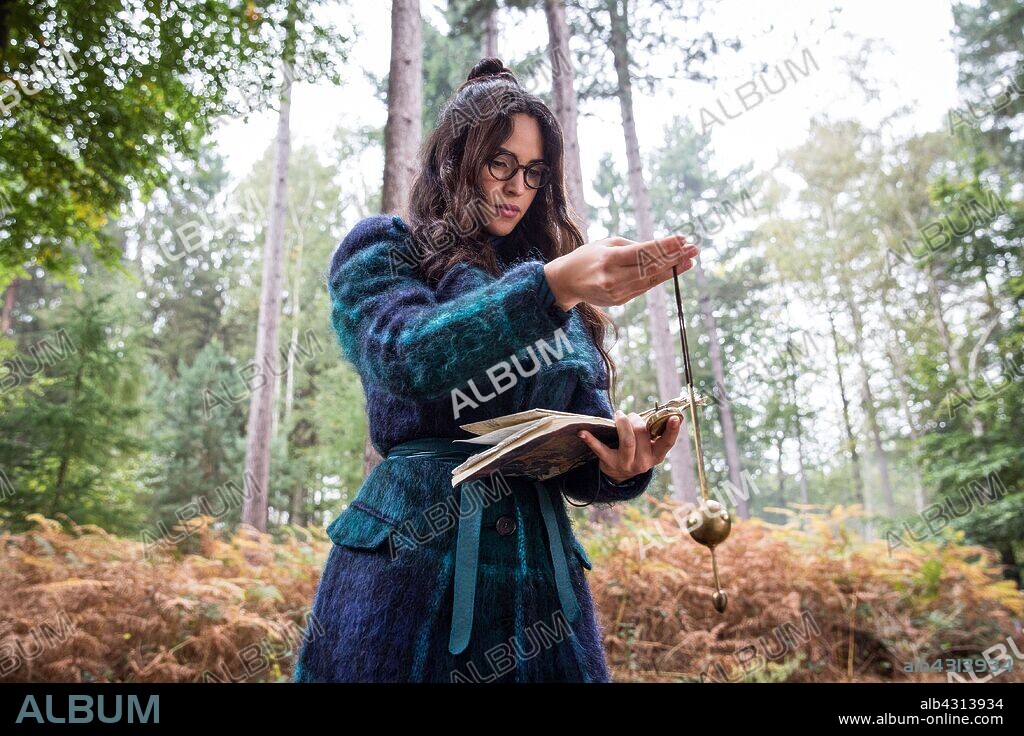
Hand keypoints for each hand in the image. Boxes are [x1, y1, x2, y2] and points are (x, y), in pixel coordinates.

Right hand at [543, 234, 698, 310]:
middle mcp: (613, 277)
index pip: (643, 252)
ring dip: (672, 270)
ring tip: (690, 260)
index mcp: (608, 258)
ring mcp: (616, 292)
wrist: (566, 281)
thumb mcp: (606, 244)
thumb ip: (633, 246)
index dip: (665, 246)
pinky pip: (644, 287)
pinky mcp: (619, 301)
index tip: (683, 239)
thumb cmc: (589, 256)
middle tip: (694, 249)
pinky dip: (660, 278)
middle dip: (674, 257)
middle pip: (650, 267)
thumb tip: (663, 249)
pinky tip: (673, 271)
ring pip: (651, 280)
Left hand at [576, 410, 682, 483]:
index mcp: (656, 456)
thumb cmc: (635, 451)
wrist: (618, 474)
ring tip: (619, 415)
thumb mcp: (647, 446)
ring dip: (623, 423)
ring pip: (628, 440)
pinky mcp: (609, 463)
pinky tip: (582, 433)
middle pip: (643, 435)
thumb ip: (654, 432)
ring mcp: (626, 464)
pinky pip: (600, 449)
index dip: (672, 430)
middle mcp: (644, 463)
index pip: (667, 443)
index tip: (675, 417)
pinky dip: (590, 440)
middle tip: (630, 415)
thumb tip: (667, 413)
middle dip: (635, 420)